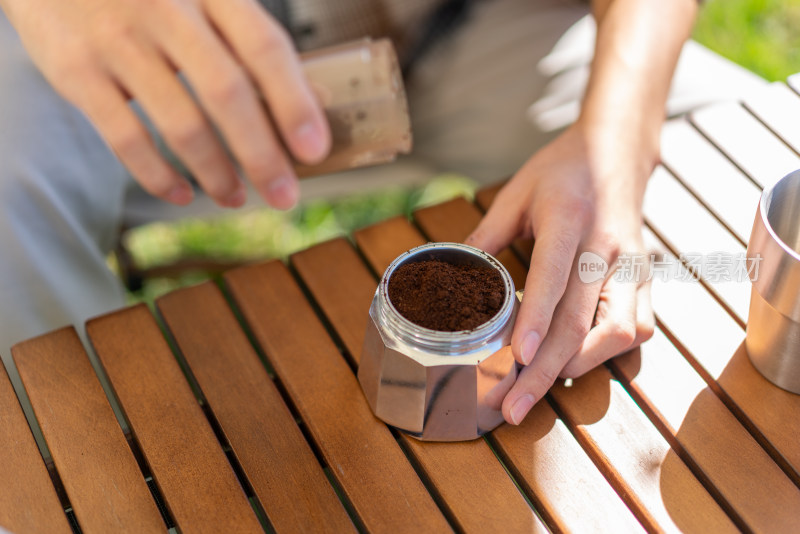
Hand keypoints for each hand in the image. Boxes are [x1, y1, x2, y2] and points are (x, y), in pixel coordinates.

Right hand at [3, 0, 329, 208]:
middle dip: (261, 155)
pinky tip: (182, 193)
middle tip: (284, 197)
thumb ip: (250, 42)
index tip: (315, 151)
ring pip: (180, 122)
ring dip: (216, 172)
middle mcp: (166, 8)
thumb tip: (314, 101)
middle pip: (226, 93)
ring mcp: (118, 38)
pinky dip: (158, 176)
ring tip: (235, 197)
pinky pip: (125, 138)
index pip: (264, 47)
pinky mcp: (75, 69)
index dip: (294, 102)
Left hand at [466, 123, 654, 424]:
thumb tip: (450, 281)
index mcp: (569, 218)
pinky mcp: (646, 279)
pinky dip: (607, 355)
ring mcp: (633, 265)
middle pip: (581, 319)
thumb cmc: (561, 171)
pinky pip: (638, 328)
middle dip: (545, 371)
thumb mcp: (516, 193)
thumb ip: (485, 236)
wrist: (617, 151)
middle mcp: (607, 246)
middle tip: (511, 408)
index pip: (554, 275)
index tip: (517, 357)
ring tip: (536, 391)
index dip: (536, 318)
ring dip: (578, 367)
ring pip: (619, 331)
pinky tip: (575, 366)